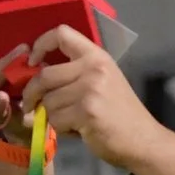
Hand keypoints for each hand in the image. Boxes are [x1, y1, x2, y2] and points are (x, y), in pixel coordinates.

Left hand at [18, 26, 166, 169]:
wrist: (142, 140)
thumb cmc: (119, 113)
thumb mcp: (102, 81)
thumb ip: (73, 74)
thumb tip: (34, 77)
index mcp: (96, 56)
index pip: (62, 34)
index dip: (40, 45)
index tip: (33, 62)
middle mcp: (94, 68)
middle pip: (44, 75)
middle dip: (32, 94)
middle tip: (31, 106)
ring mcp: (91, 89)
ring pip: (48, 101)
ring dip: (51, 116)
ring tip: (71, 121)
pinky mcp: (87, 111)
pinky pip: (55, 119)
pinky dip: (60, 129)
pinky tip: (78, 130)